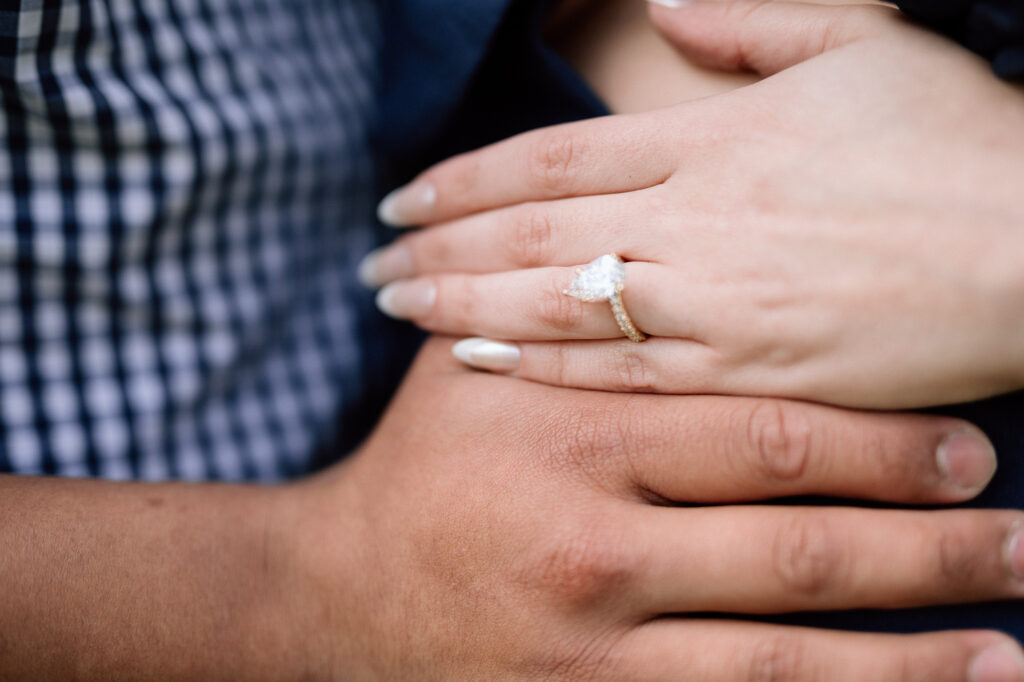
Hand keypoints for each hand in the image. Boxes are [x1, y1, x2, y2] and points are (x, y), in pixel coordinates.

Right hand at [290, 337, 1023, 679]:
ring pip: (785, 660)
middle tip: (1019, 534)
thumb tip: (679, 276)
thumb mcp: (480, 371)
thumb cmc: (427, 465)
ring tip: (1004, 646)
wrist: (337, 596)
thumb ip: (574, 326)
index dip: (881, 445)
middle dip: (929, 547)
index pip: (765, 440)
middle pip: (800, 550)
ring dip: (912, 658)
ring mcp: (594, 651)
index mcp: (577, 444)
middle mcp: (595, 551)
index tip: (966, 445)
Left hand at [361, 0, 1023, 408]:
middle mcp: (695, 219)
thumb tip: (666, 9)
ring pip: (556, 303)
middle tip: (371, 267)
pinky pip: (622, 373)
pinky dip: (542, 367)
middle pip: (530, 234)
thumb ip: (752, 24)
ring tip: (397, 311)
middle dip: (439, 247)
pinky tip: (479, 365)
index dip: (463, 179)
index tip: (401, 200)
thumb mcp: (864, 45)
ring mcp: (715, 301)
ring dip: (462, 305)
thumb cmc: (960, 141)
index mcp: (713, 138)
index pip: (550, 161)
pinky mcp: (747, 370)